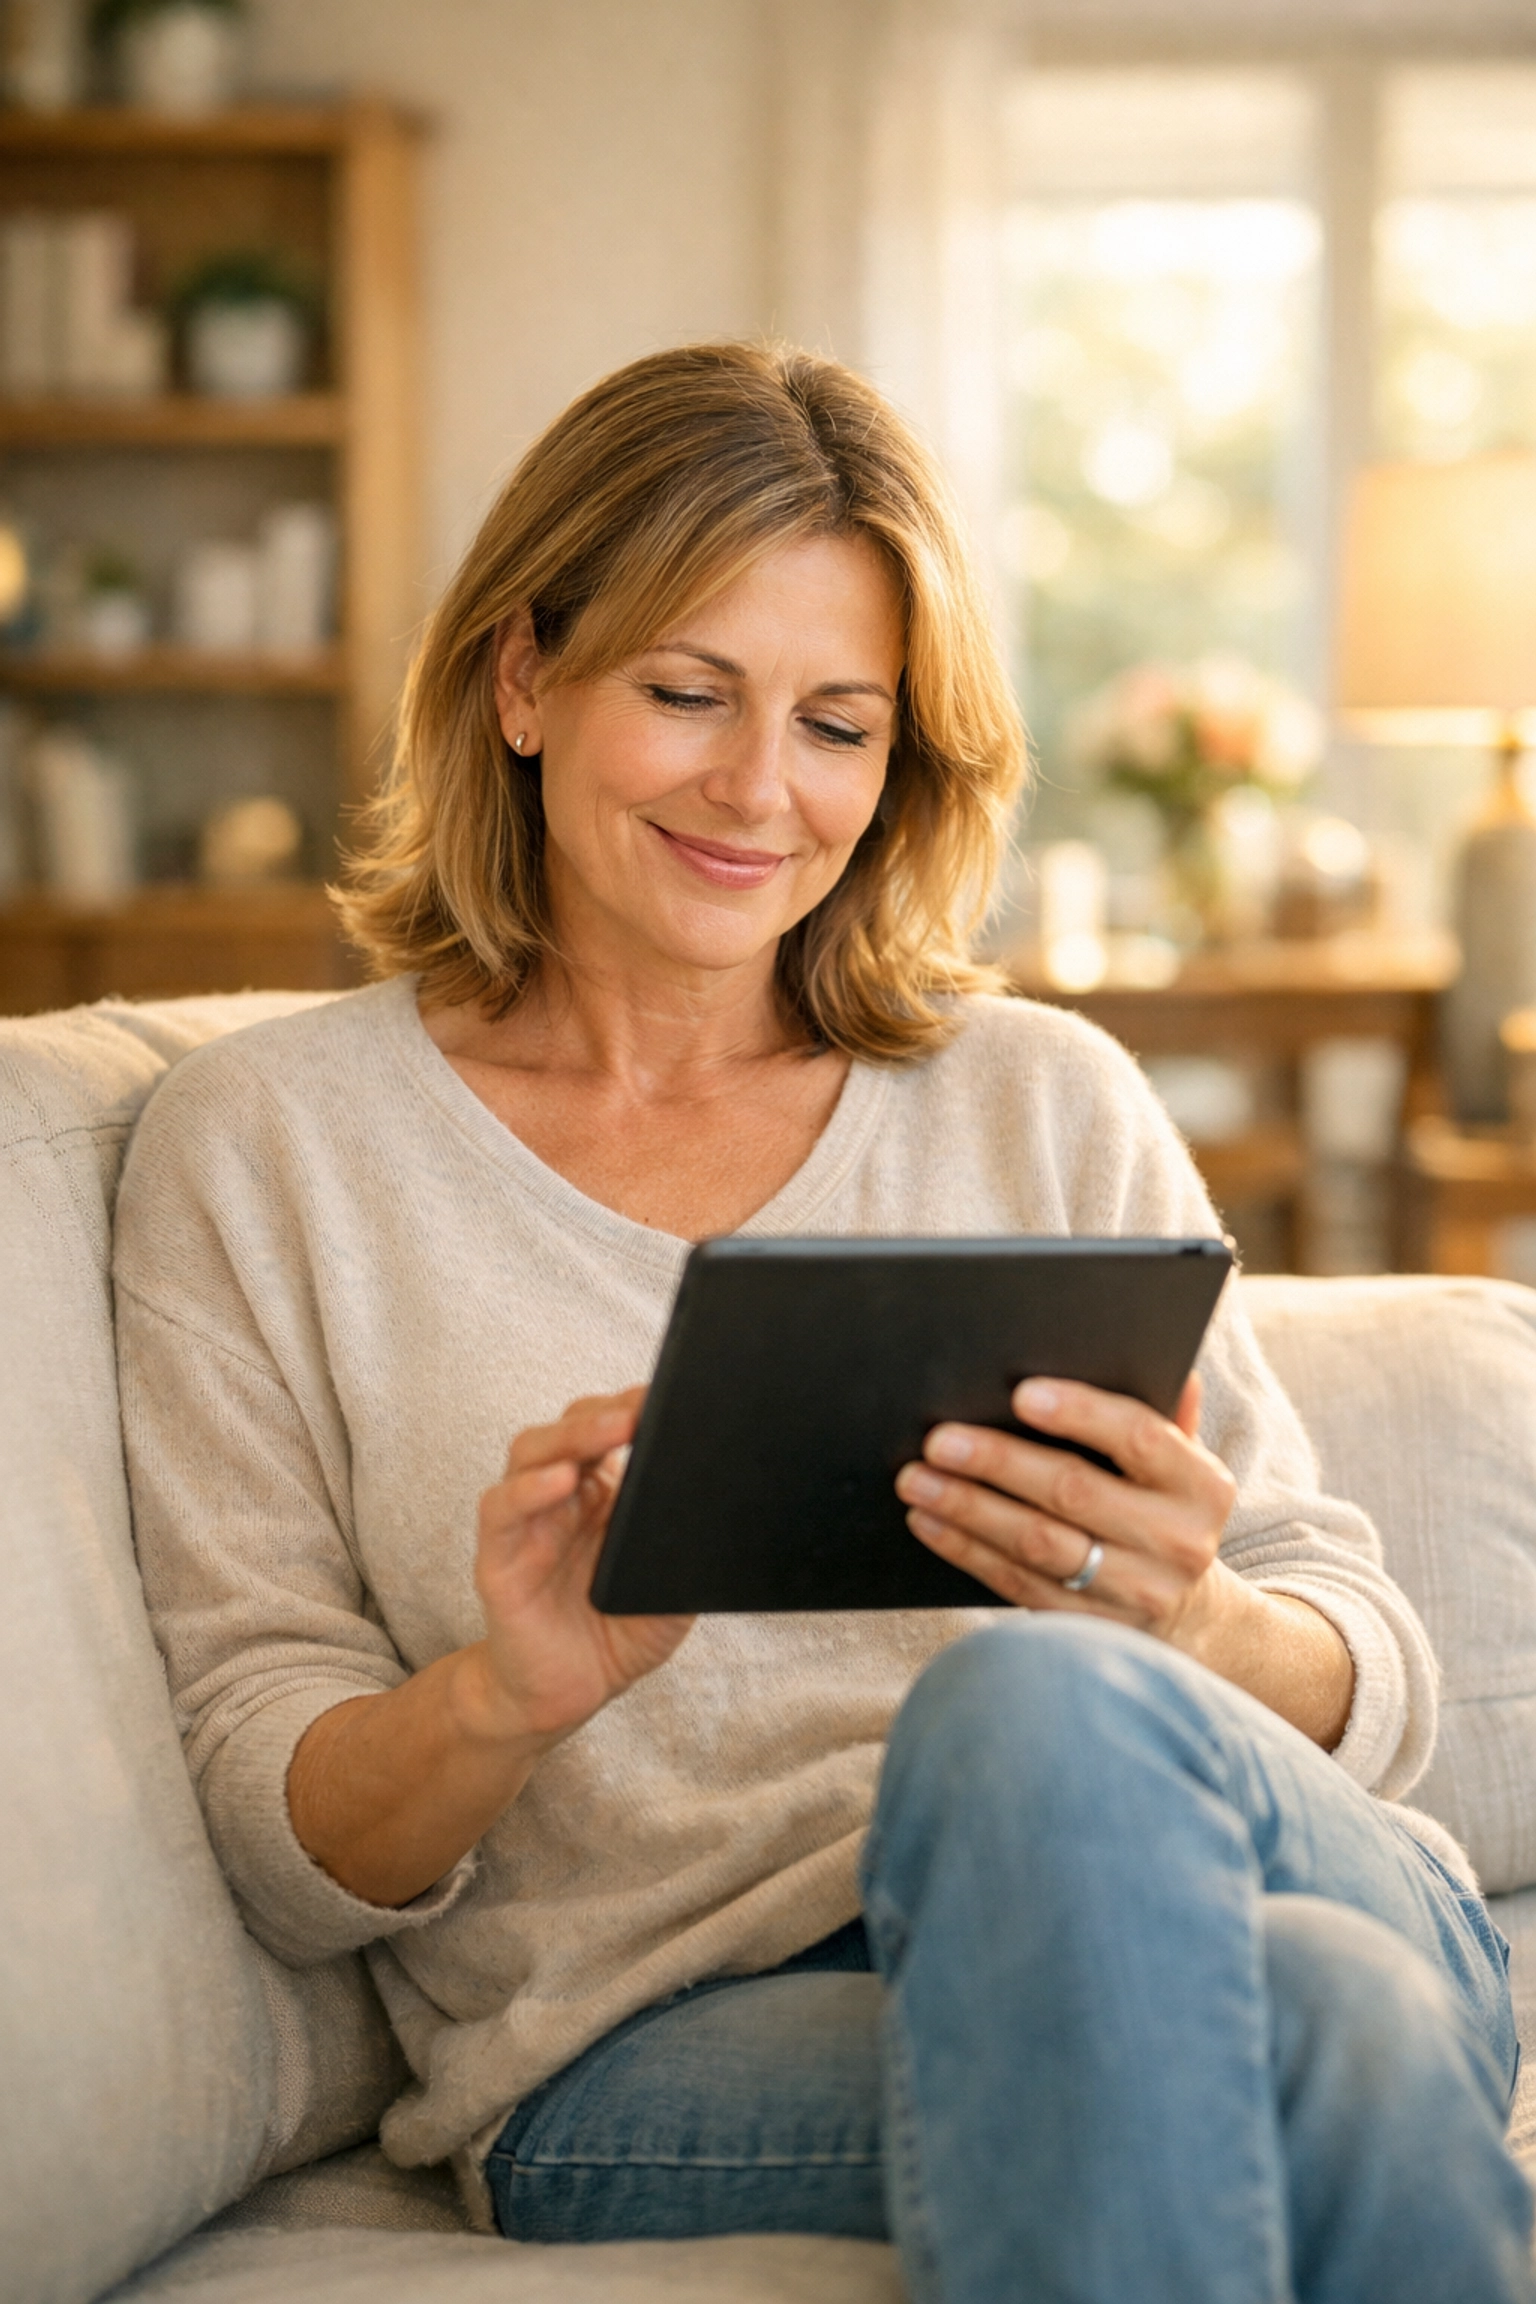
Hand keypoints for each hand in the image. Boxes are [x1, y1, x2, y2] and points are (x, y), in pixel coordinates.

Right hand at [470, 1387, 693, 1746]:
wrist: (566, 1697)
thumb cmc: (615, 1636)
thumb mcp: (669, 1594)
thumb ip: (688, 1554)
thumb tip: (722, 1513)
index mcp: (599, 1495)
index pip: (606, 1431)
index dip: (631, 1408)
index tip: (666, 1394)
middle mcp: (559, 1499)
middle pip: (567, 1431)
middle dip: (602, 1412)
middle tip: (639, 1408)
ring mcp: (527, 1525)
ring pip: (530, 1456)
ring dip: (570, 1437)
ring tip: (610, 1429)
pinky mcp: (500, 1562)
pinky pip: (502, 1513)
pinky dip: (527, 1491)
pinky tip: (559, 1481)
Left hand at [894, 1374, 1236, 1648]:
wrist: (1191, 1616)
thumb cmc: (1164, 1509)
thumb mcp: (1182, 1462)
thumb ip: (1165, 1412)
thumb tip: (1152, 1348)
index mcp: (1202, 1485)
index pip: (1140, 1437)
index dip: (1080, 1413)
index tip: (1020, 1394)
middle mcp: (1177, 1541)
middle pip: (1074, 1492)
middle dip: (999, 1463)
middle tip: (938, 1440)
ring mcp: (1136, 1592)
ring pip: (1037, 1543)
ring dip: (968, 1509)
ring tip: (916, 1479)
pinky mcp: (1091, 1627)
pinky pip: (1017, 1584)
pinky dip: (966, 1550)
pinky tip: (928, 1521)